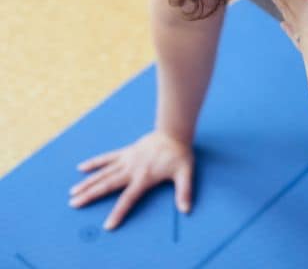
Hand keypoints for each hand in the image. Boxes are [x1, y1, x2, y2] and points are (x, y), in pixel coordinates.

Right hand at [69, 130, 193, 229]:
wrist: (174, 132)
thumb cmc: (179, 154)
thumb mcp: (185, 173)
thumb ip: (184, 192)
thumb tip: (186, 210)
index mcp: (144, 177)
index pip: (128, 199)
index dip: (118, 213)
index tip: (107, 226)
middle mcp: (131, 170)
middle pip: (107, 185)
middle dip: (90, 196)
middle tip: (74, 204)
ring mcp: (126, 159)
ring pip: (103, 173)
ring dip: (87, 182)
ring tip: (72, 192)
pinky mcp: (126, 151)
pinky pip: (107, 158)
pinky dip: (94, 162)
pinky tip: (81, 167)